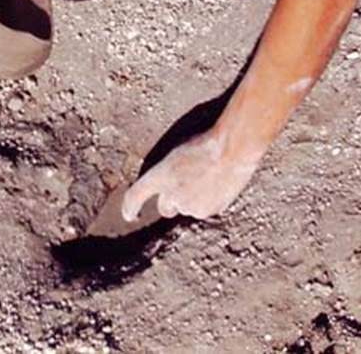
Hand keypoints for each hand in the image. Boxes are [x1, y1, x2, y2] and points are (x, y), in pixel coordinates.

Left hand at [121, 129, 263, 221]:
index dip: (130, 207)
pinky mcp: (207, 212)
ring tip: (208, 179)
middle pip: (165, 208)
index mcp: (159, 176)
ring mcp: (189, 207)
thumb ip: (169, 172)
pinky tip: (218, 186)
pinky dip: (208, 202)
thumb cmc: (205, 144)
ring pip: (187, 209)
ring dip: (192, 200)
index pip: (135, 195)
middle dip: (171, 202)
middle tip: (186, 187)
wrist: (232, 151)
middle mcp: (171, 195)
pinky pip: (204, 210)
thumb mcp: (178, 154)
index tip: (129, 215)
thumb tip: (169, 184)